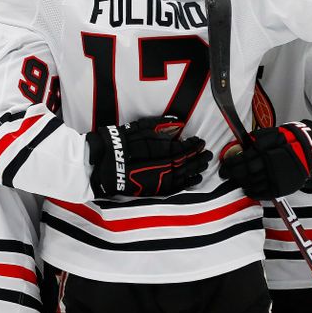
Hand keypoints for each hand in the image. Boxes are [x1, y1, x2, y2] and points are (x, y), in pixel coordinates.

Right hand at [86, 116, 210, 197]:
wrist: (102, 162)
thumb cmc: (120, 142)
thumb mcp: (139, 127)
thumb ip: (159, 124)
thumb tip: (177, 122)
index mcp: (160, 151)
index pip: (182, 149)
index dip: (193, 145)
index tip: (200, 141)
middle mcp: (162, 166)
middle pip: (186, 162)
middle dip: (198, 157)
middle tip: (208, 153)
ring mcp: (159, 180)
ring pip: (184, 175)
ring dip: (196, 168)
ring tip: (205, 164)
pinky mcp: (155, 189)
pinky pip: (176, 187)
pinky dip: (188, 183)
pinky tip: (196, 179)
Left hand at [221, 120, 311, 199]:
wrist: (311, 155)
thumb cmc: (291, 142)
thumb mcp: (275, 134)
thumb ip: (258, 138)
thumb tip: (244, 143)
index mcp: (266, 152)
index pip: (242, 160)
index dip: (230, 165)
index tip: (224, 167)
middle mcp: (269, 166)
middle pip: (245, 173)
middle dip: (233, 174)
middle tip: (225, 174)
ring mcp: (275, 179)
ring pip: (252, 183)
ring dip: (242, 182)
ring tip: (238, 180)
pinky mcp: (280, 188)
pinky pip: (262, 193)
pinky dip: (253, 192)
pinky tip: (248, 189)